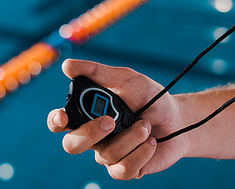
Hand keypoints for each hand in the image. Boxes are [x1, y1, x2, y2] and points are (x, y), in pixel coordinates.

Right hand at [47, 59, 190, 179]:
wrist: (178, 118)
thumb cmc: (150, 97)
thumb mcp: (126, 79)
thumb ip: (97, 72)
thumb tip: (67, 65)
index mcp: (89, 114)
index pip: (61, 122)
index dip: (56, 121)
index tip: (63, 116)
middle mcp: (94, 137)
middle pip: (73, 144)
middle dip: (90, 133)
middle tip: (111, 122)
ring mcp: (109, 155)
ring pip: (105, 155)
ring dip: (130, 138)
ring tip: (146, 125)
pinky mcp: (126, 169)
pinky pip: (123, 169)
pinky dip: (140, 153)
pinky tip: (150, 142)